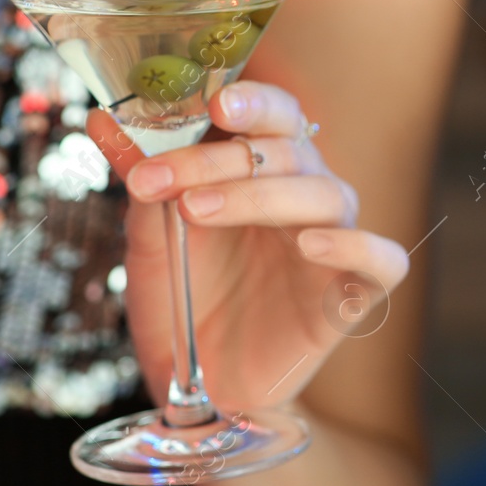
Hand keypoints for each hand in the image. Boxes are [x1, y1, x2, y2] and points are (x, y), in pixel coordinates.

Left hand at [87, 81, 409, 410]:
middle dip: (219, 160)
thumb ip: (140, 177)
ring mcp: (334, 243)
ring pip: (327, 195)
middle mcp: (306, 197)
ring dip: (260, 196)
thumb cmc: (183, 301)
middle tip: (161, 181)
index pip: (277, 115)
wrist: (199, 385)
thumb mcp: (149, 237)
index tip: (212, 103)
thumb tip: (101, 117)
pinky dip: (356, 246)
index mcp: (266, 171)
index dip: (255, 101)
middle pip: (290, 153)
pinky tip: (311, 246)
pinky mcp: (354, 295)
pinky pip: (384, 260)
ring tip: (197, 212)